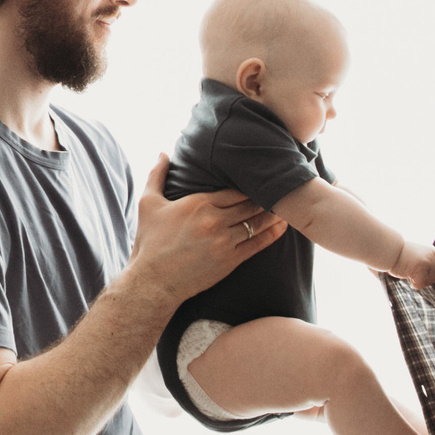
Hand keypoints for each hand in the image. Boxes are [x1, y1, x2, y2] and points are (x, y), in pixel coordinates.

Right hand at [130, 156, 285, 300]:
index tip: (260, 179)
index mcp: (198, 203)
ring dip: (272, 214)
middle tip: (279, 191)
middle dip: (264, 197)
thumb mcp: (148, 204)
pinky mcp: (230, 261)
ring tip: (286, 206)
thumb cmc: (150, 242)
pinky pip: (257, 244)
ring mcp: (224, 241)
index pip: (234, 190)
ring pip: (256, 223)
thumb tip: (162, 153)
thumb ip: (157, 175)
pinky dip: (272, 234)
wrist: (154, 281)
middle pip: (249, 204)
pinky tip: (281, 228)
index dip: (249, 185)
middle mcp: (215, 220)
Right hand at [390, 241, 434, 287]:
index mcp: (432, 251)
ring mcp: (428, 261)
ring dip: (419, 282)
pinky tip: (406, 275)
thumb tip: (433, 279)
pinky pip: (421, 284)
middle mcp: (432, 255)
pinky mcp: (421, 268)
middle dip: (426, 280)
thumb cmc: (398, 254)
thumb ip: (426, 263)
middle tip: (413, 276)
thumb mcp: (417, 255)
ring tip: (408, 273)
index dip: (434, 276)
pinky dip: (413, 284)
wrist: (387, 248)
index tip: (422, 276)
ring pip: (429, 282)